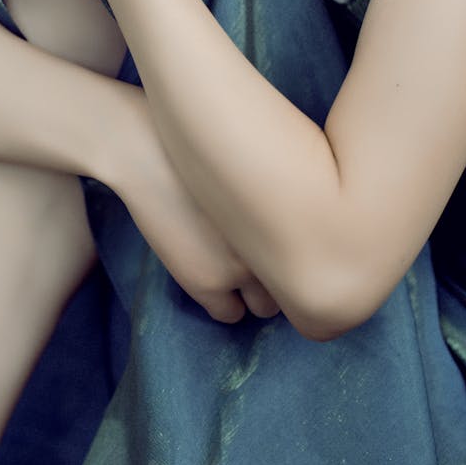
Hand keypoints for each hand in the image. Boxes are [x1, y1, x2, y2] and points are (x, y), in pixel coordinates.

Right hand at [111, 88, 280, 324]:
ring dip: (255, 295)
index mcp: (295, 213)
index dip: (296, 253)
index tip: (281, 246)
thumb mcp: (253, 168)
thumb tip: (287, 222)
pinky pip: (230, 315)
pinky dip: (226, 304)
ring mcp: (242, 267)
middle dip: (280, 278)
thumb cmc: (199, 149)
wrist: (150, 151)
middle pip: (295, 284)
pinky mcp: (207, 282)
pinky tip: (214, 280)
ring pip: (265, 308)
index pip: (316, 256)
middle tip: (260, 262)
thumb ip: (273, 200)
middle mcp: (277, 243)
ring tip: (236, 272)